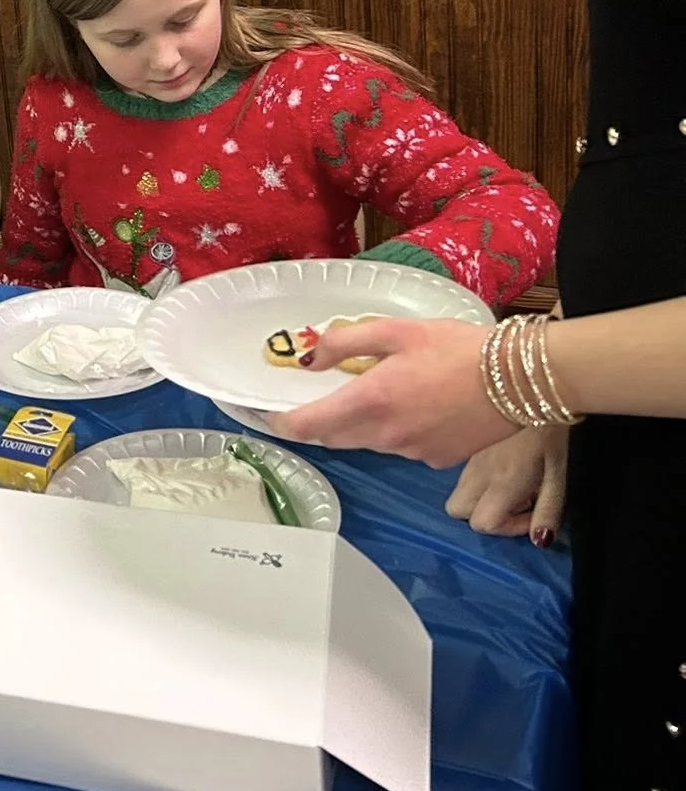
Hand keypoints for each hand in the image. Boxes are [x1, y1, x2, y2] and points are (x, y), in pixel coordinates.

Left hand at [268, 316, 515, 465]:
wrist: (521, 378)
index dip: (280, 421)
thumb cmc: (457, 347)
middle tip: (321, 397)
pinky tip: (417, 406)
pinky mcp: (436, 461)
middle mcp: (384, 435)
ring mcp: (411, 452)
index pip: (306, 426)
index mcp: (369, 401)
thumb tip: (308, 359)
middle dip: (319, 421)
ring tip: (382, 392)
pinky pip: (400, 448)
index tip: (269, 411)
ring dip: (359, 425)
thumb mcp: (396, 330)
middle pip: (333, 438)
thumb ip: (344, 342)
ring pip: (366, 443)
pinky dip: (394, 431)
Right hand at [446, 425, 567, 545]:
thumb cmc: (552, 433)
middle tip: (514, 500)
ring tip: (509, 483)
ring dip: (480, 497)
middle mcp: (476, 474)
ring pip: (457, 491)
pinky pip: (462, 473)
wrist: (532, 384)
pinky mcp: (467, 445)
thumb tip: (539, 540)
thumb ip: (549, 509)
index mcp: (500, 483)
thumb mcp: (560, 473)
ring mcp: (467, 457)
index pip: (482, 524)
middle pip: (456, 511)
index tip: (530, 511)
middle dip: (483, 513)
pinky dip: (479, 480)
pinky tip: (502, 466)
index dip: (507, 527)